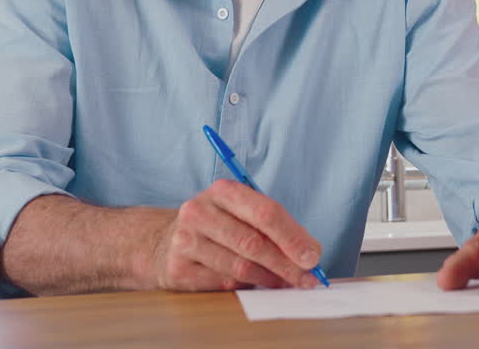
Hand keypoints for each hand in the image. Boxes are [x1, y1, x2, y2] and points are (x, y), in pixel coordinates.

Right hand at [147, 179, 322, 291]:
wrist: (165, 242)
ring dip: (269, 279)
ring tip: (284, 282)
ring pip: (239, 267)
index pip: (266, 213)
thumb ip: (276, 229)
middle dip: (286, 264)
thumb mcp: (243, 214)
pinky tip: (256, 284)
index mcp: (223, 190)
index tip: (312, 257)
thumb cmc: (218, 226)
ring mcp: (185, 240)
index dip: (293, 237)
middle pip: (253, 242)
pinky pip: (222, 283)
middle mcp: (200, 211)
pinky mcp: (178, 268)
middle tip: (306, 278)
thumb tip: (310, 254)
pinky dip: (245, 287)